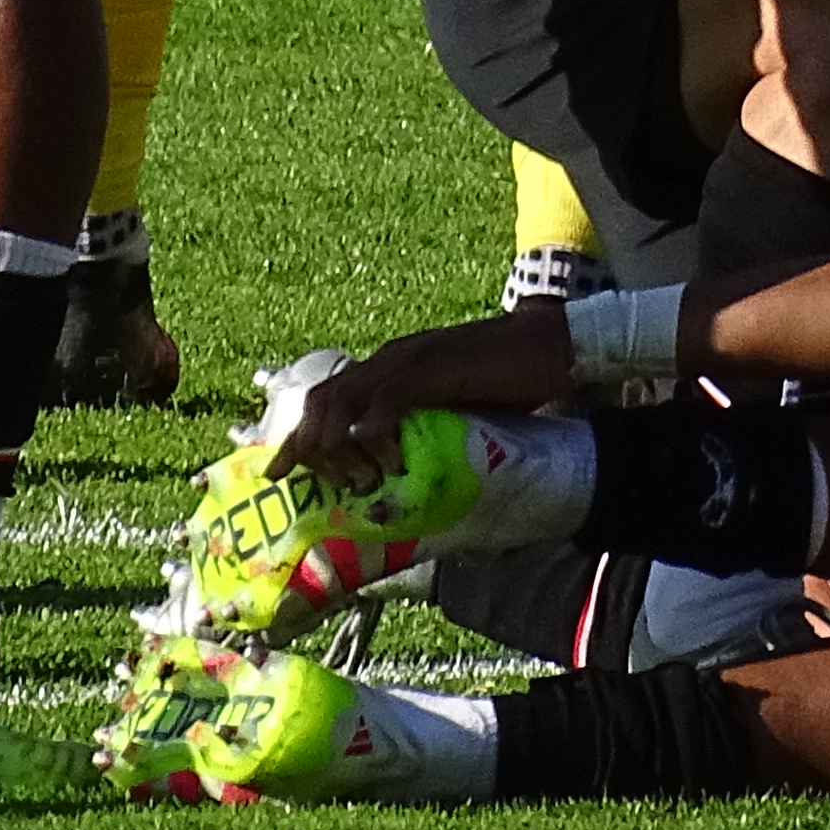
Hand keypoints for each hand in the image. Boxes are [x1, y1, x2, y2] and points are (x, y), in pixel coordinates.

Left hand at [267, 301, 578, 487]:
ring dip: (337, 443)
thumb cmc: (508, 381)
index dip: (298, 435)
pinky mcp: (435, 368)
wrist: (550, 345)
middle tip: (303, 483)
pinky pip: (389, 398)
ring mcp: (411, 360)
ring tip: (351, 480)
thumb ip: (422, 432)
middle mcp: (391, 359)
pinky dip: (374, 429)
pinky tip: (378, 455)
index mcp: (391, 368)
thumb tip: (399, 479)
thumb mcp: (452, 411)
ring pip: (345, 398)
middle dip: (304, 444)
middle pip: (323, 398)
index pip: (327, 397)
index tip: (279, 472)